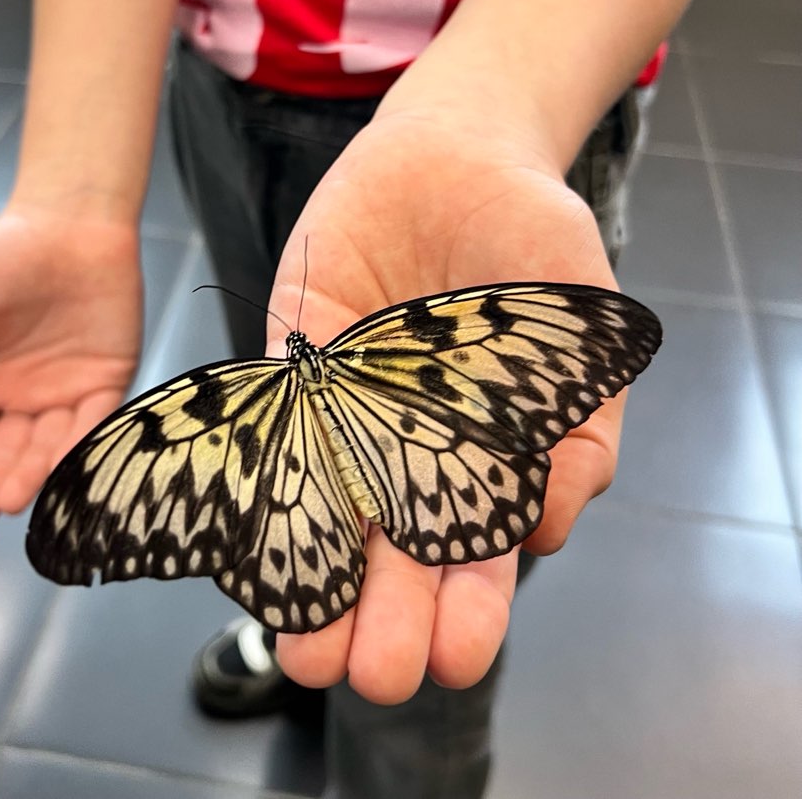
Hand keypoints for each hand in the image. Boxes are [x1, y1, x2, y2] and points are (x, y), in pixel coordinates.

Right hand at [0, 208, 141, 535]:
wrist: (68, 223)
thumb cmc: (1, 257)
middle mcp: (30, 397)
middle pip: (9, 456)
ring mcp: (72, 390)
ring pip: (51, 446)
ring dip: (32, 476)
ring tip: (11, 502)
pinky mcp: (112, 378)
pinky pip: (97, 421)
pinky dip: (80, 447)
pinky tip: (58, 473)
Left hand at [268, 113, 623, 703]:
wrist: (458, 153)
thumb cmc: (531, 238)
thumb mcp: (578, 328)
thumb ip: (579, 428)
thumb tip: (546, 528)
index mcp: (483, 455)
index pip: (474, 552)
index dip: (469, 608)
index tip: (458, 656)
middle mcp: (409, 445)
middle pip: (393, 551)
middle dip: (385, 616)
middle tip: (374, 674)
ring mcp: (345, 408)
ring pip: (323, 510)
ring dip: (312, 581)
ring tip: (305, 652)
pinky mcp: (293, 363)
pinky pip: (270, 428)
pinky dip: (259, 481)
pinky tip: (249, 543)